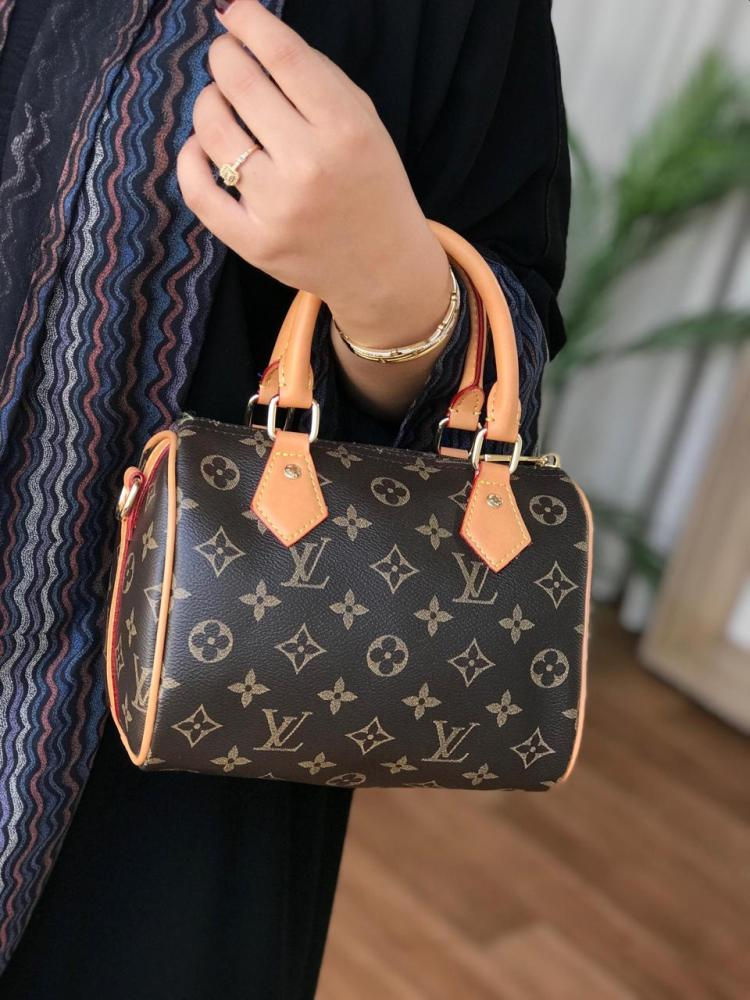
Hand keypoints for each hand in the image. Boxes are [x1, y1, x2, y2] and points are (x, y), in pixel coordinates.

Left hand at [177, 0, 451, 352]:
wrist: (383, 268)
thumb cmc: (370, 184)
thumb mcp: (365, 123)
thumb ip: (316, 78)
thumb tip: (251, 33)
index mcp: (345, 130)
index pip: (282, 56)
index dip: (248, 22)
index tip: (233, 12)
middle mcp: (309, 168)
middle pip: (240, 85)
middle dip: (224, 57)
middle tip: (226, 57)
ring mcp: (277, 209)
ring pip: (211, 131)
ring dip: (207, 102)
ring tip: (221, 103)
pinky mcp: (253, 243)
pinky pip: (197, 190)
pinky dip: (189, 158)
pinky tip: (201, 147)